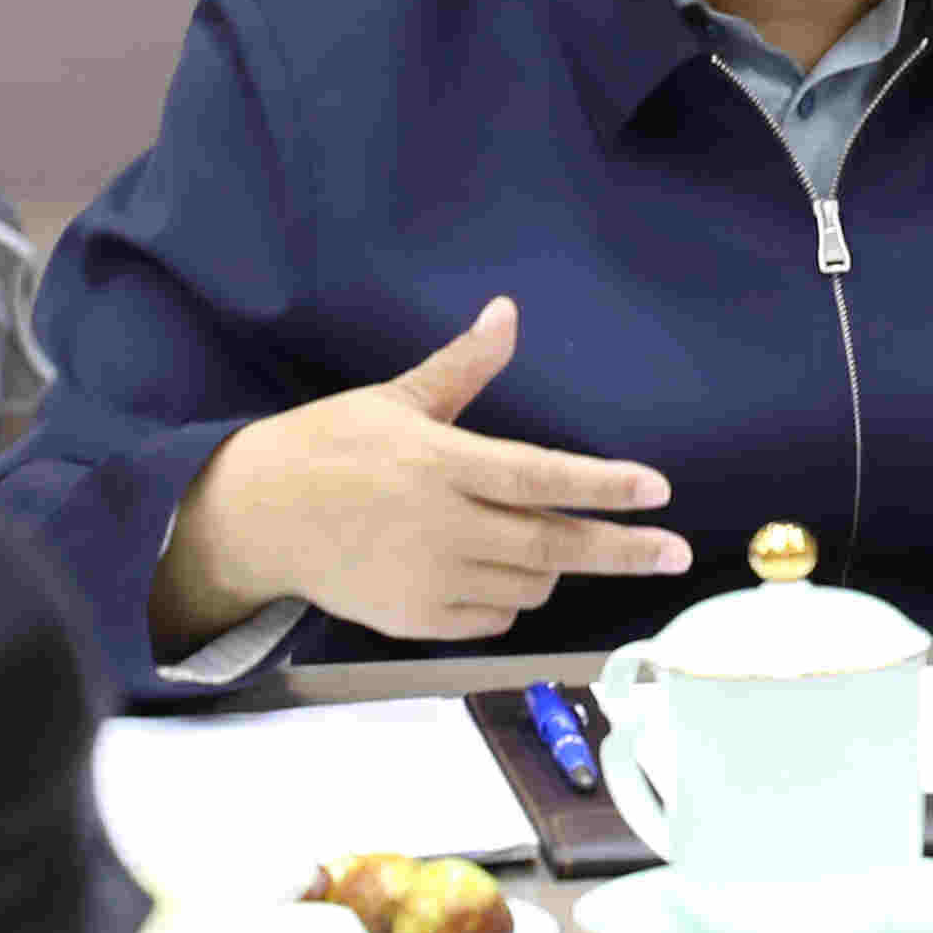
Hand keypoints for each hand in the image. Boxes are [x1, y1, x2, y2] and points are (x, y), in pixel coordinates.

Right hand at [154, 296, 687, 650]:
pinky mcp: (414, 620)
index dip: (603, 486)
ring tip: (563, 544)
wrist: (257, 517)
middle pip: (552, 544)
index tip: (657, 491)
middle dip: (622, 549)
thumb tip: (506, 312)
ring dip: (557, 566)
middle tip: (675, 552)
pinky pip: (492, 616)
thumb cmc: (329, 446)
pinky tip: (505, 572)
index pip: (541, 477)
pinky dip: (513, 596)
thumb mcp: (396, 399)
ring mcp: (429, 579)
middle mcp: (442, 526)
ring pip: (528, 584)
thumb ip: (462, 366)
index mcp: (441, 464)